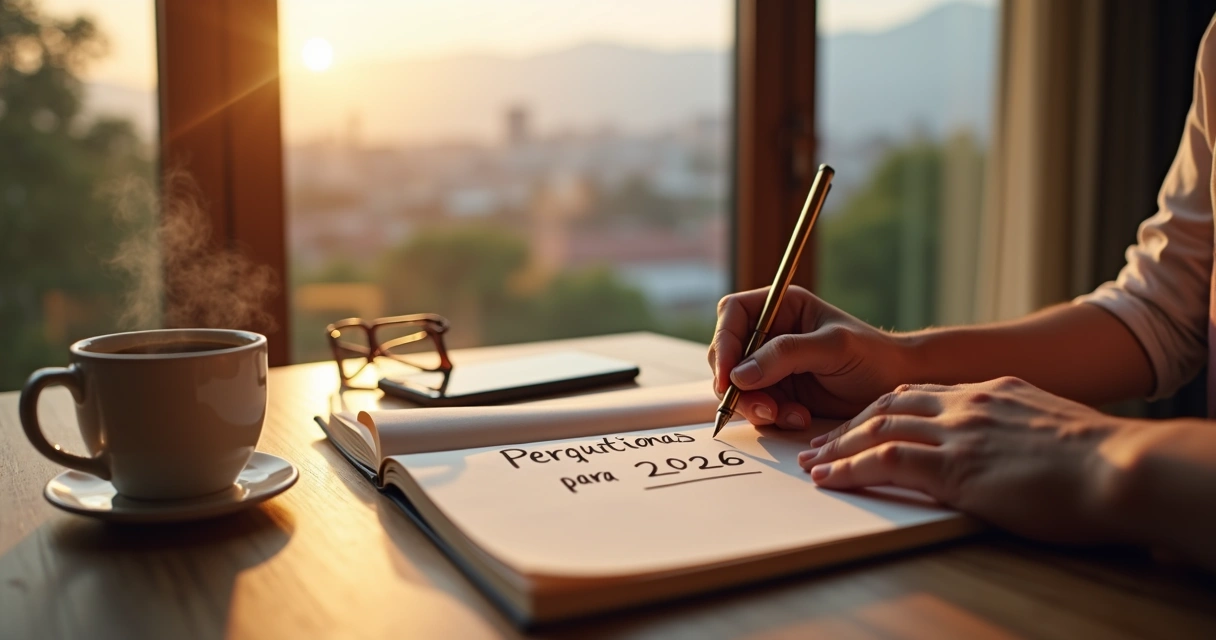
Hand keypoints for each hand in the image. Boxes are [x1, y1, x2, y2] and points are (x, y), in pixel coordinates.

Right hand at [709, 286, 910, 428]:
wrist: (896, 386)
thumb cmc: (873, 356)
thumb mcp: (833, 347)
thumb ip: (785, 355)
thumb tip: (739, 374)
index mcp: (781, 307)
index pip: (734, 315)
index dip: (723, 342)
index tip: (727, 375)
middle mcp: (770, 334)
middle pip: (727, 355)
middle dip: (738, 384)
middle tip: (761, 407)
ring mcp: (772, 366)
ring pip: (738, 386)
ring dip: (756, 406)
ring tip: (787, 415)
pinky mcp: (779, 393)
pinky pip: (757, 406)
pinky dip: (772, 417)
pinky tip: (798, 417)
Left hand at [799, 376, 1139, 543]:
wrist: (1120, 467)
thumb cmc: (1100, 461)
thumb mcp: (1051, 429)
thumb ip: (1018, 430)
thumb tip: (1012, 450)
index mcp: (991, 392)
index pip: (920, 393)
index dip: (881, 410)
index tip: (859, 423)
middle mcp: (968, 404)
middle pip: (888, 407)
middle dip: (849, 426)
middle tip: (820, 443)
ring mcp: (958, 433)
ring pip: (878, 430)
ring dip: (838, 448)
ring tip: (812, 463)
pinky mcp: (954, 466)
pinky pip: (886, 461)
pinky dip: (850, 469)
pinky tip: (830, 479)